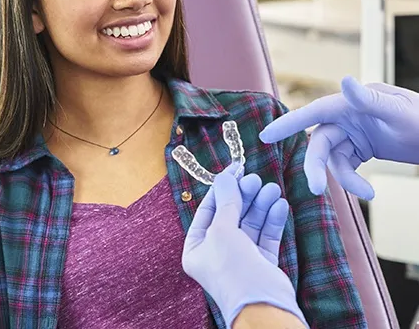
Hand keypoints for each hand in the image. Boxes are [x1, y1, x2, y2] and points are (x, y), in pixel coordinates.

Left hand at [182, 172, 307, 328]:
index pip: (208, 210)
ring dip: (261, 205)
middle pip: (231, 214)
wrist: (262, 308)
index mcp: (197, 247)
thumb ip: (226, 202)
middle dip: (244, 196)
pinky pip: (266, 235)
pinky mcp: (262, 263)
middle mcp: (217, 252)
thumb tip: (225, 177)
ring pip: (251, 223)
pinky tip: (279, 205)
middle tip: (255, 179)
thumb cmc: (232, 270)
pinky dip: (272, 220)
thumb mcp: (222, 230)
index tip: (235, 169)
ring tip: (272, 189)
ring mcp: (240, 258)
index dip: (222, 188)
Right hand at [259, 76, 418, 199]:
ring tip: (366, 193)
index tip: (265, 136)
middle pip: (320, 142)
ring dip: (343, 178)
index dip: (288, 123)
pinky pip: (346, 166)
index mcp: (350, 104)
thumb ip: (367, 99)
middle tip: (317, 190)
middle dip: (316, 166)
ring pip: (332, 158)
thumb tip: (344, 79)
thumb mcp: (397, 111)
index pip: (313, 112)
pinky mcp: (360, 148)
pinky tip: (369, 192)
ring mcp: (352, 133)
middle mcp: (346, 117)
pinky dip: (353, 180)